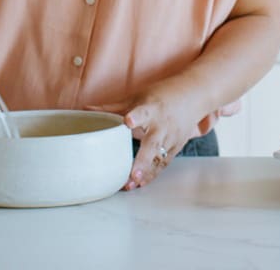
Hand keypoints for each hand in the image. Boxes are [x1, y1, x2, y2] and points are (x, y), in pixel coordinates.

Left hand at [86, 86, 202, 190]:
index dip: (136, 117)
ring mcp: (171, 137)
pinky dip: (152, 174)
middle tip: (132, 175)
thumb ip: (112, 107)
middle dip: (143, 160)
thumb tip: (84, 109)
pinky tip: (140, 184)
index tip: (128, 121)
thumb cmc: (161, 95)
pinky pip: (163, 163)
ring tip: (131, 185)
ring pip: (158, 158)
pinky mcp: (176, 147)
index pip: (143, 112)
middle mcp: (162, 124)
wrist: (194, 94)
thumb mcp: (138, 97)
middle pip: (153, 143)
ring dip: (145, 172)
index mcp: (151, 108)